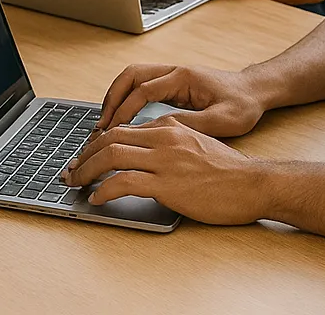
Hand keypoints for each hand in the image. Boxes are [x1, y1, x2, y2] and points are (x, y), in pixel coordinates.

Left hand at [61, 116, 264, 223]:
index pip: (121, 128)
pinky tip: (97, 198)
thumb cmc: (229, 171)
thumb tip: (144, 155)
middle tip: (71, 170)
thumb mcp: (196, 144)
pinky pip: (124, 182)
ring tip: (76, 183)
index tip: (85, 155)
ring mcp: (164, 161)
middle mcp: (163, 138)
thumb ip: (169, 144)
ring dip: (86, 170)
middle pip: (109, 138)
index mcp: (169, 127)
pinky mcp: (167, 185)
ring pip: (111, 156)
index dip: (97, 142)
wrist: (254, 184)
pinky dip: (104, 189)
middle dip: (83, 154)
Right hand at [97, 63, 265, 137]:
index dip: (125, 110)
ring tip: (105, 122)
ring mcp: (172, 76)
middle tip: (101, 124)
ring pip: (132, 78)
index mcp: (183, 78)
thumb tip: (160, 132)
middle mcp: (174, 72)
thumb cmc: (243, 105)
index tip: (113, 130)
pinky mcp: (172, 84)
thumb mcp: (222, 121)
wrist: (256, 91)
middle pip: (130, 75)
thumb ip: (191, 125)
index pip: (143, 89)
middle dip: (112, 98)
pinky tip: (122, 118)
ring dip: (116, 97)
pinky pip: (141, 86)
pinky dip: (126, 99)